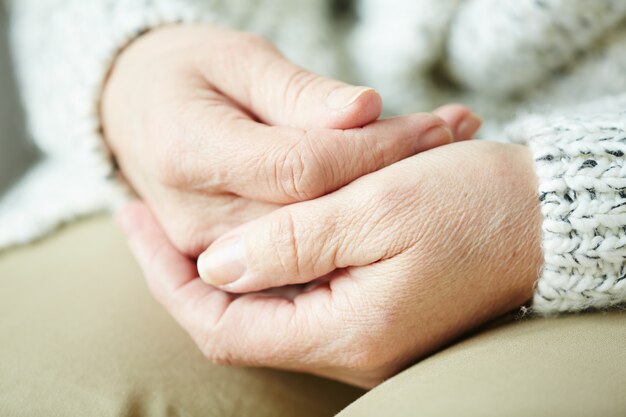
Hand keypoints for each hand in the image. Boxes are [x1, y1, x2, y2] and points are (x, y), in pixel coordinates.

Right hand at [103, 25, 481, 255]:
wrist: (138, 116)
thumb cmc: (184, 75)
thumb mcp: (236, 61)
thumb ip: (296, 95)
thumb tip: (364, 113)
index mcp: (188, 152)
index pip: (302, 169)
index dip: (371, 151)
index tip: (429, 127)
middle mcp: (196, 216)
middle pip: (316, 215)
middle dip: (390, 178)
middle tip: (452, 137)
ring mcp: (210, 248)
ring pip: (317, 242)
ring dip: (382, 202)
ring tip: (441, 153)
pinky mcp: (228, 261)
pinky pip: (303, 254)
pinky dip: (353, 221)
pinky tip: (396, 187)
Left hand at [119, 140, 542, 387]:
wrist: (542, 218)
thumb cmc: (473, 205)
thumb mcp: (377, 206)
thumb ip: (292, 240)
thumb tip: (216, 265)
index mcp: (348, 329)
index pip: (223, 325)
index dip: (170, 278)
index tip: (138, 224)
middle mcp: (350, 347)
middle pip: (236, 322)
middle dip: (184, 273)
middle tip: (150, 220)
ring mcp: (361, 335)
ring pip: (262, 311)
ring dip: (220, 269)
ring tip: (185, 221)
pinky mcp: (371, 313)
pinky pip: (295, 299)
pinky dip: (260, 267)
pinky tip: (247, 232)